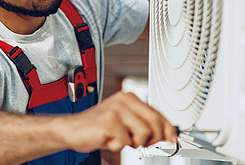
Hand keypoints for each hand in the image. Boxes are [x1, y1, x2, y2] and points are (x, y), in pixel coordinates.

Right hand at [61, 91, 176, 152]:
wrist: (72, 129)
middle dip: (151, 138)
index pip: (157, 113)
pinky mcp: (109, 120)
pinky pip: (125, 141)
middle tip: (137, 142)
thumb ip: (144, 124)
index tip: (172, 139)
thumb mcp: (125, 123)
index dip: (168, 128)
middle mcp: (124, 100)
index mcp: (129, 97)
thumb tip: (168, 133)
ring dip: (131, 143)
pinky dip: (117, 146)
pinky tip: (107, 139)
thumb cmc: (98, 127)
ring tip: (118, 138)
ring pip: (144, 134)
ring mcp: (116, 109)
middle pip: (155, 122)